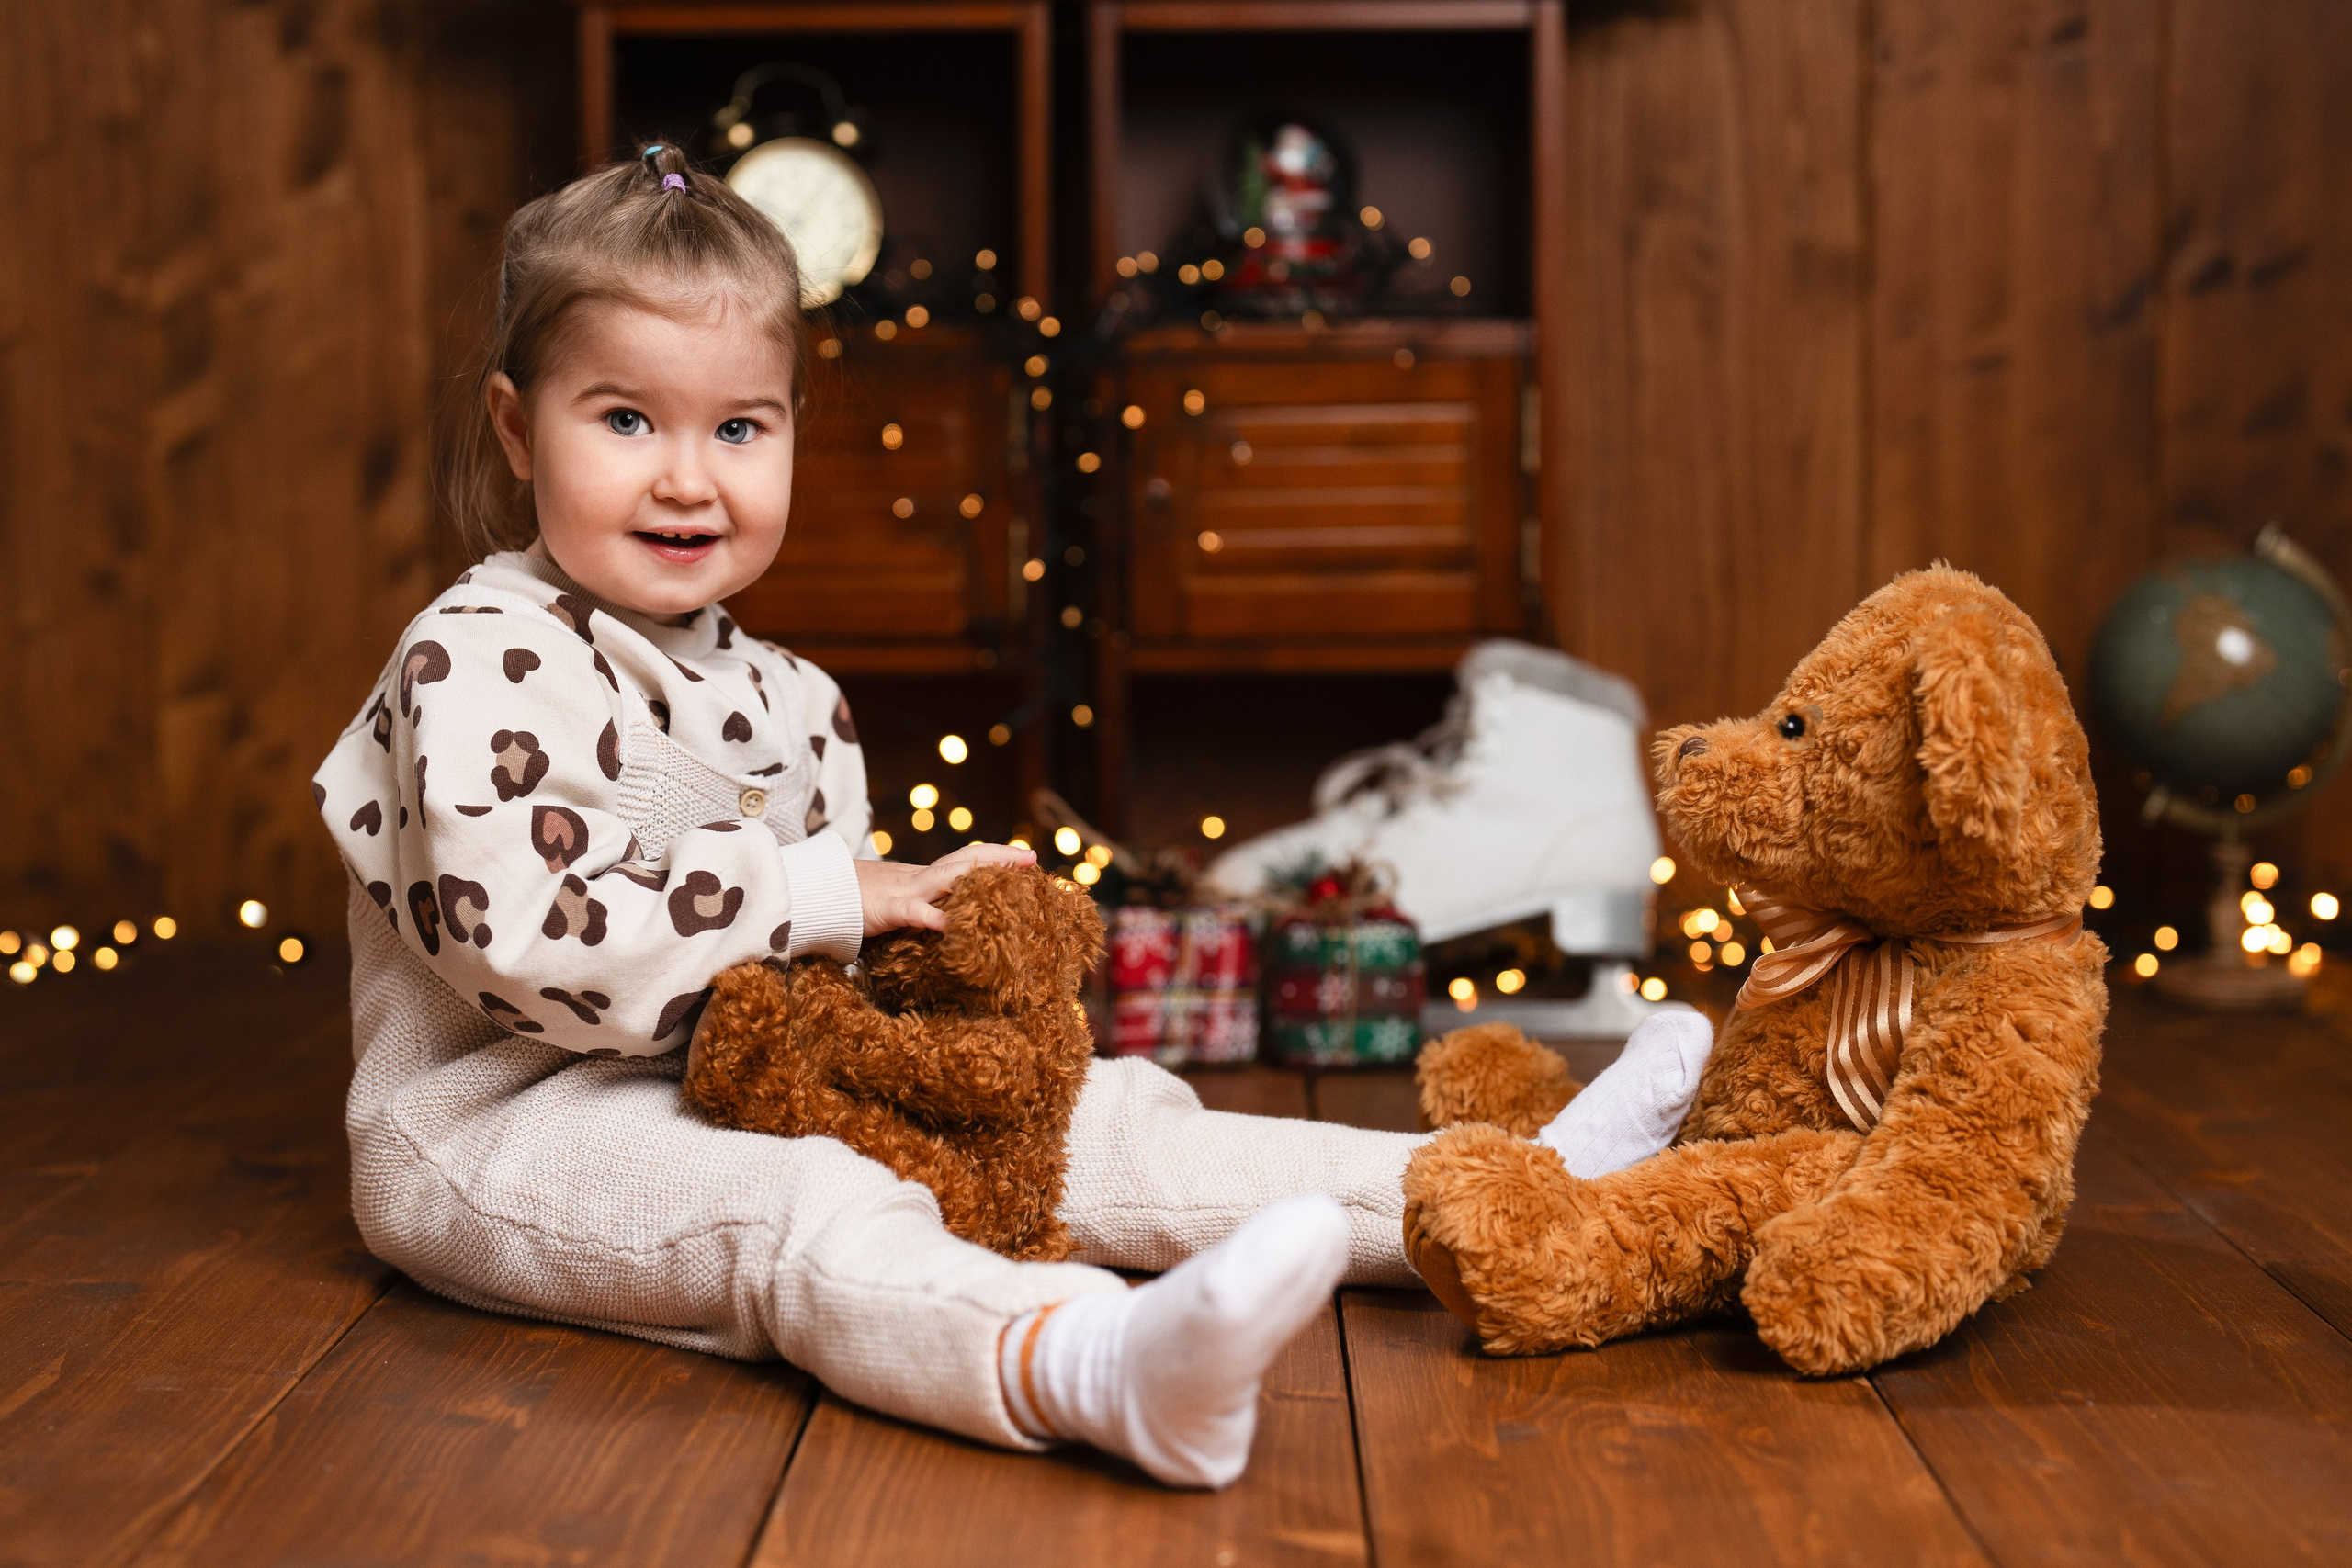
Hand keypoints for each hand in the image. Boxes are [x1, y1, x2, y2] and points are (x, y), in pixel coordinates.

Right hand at [855, 842, 1038, 936]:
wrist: (813, 893)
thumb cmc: (850, 903)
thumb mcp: (891, 907)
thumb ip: (916, 912)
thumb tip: (943, 927)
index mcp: (920, 879)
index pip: (962, 862)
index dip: (993, 858)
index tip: (1025, 858)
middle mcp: (917, 879)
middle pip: (964, 861)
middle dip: (999, 858)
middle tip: (1032, 858)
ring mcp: (902, 891)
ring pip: (947, 876)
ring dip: (981, 874)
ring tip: (1010, 875)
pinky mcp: (885, 910)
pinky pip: (914, 912)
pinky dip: (934, 917)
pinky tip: (952, 926)